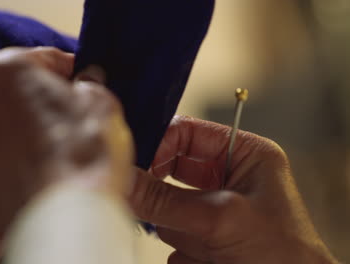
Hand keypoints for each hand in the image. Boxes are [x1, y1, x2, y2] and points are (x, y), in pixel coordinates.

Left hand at [0, 47, 133, 229]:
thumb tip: (86, 80)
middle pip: (12, 84)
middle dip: (37, 92)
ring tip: (26, 122)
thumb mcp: (99, 103)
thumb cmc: (84, 152)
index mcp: (9, 68)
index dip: (68, 70)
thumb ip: (88, 83)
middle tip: (64, 109)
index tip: (81, 81)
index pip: (44, 59)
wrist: (66, 212)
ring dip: (2, 109)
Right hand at [130, 116, 336, 263]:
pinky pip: (173, 236)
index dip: (158, 146)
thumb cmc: (283, 255)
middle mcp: (228, 177)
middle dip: (168, 197)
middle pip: (171, 172)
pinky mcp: (205, 236)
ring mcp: (214, 209)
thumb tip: (120, 180)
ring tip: (210, 248)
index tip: (132, 166)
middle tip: (153, 206)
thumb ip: (165, 200)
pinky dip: (185, 251)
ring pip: (168, 208)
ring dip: (180, 231)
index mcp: (244, 154)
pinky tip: (210, 259)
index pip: (187, 133)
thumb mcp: (220, 219)